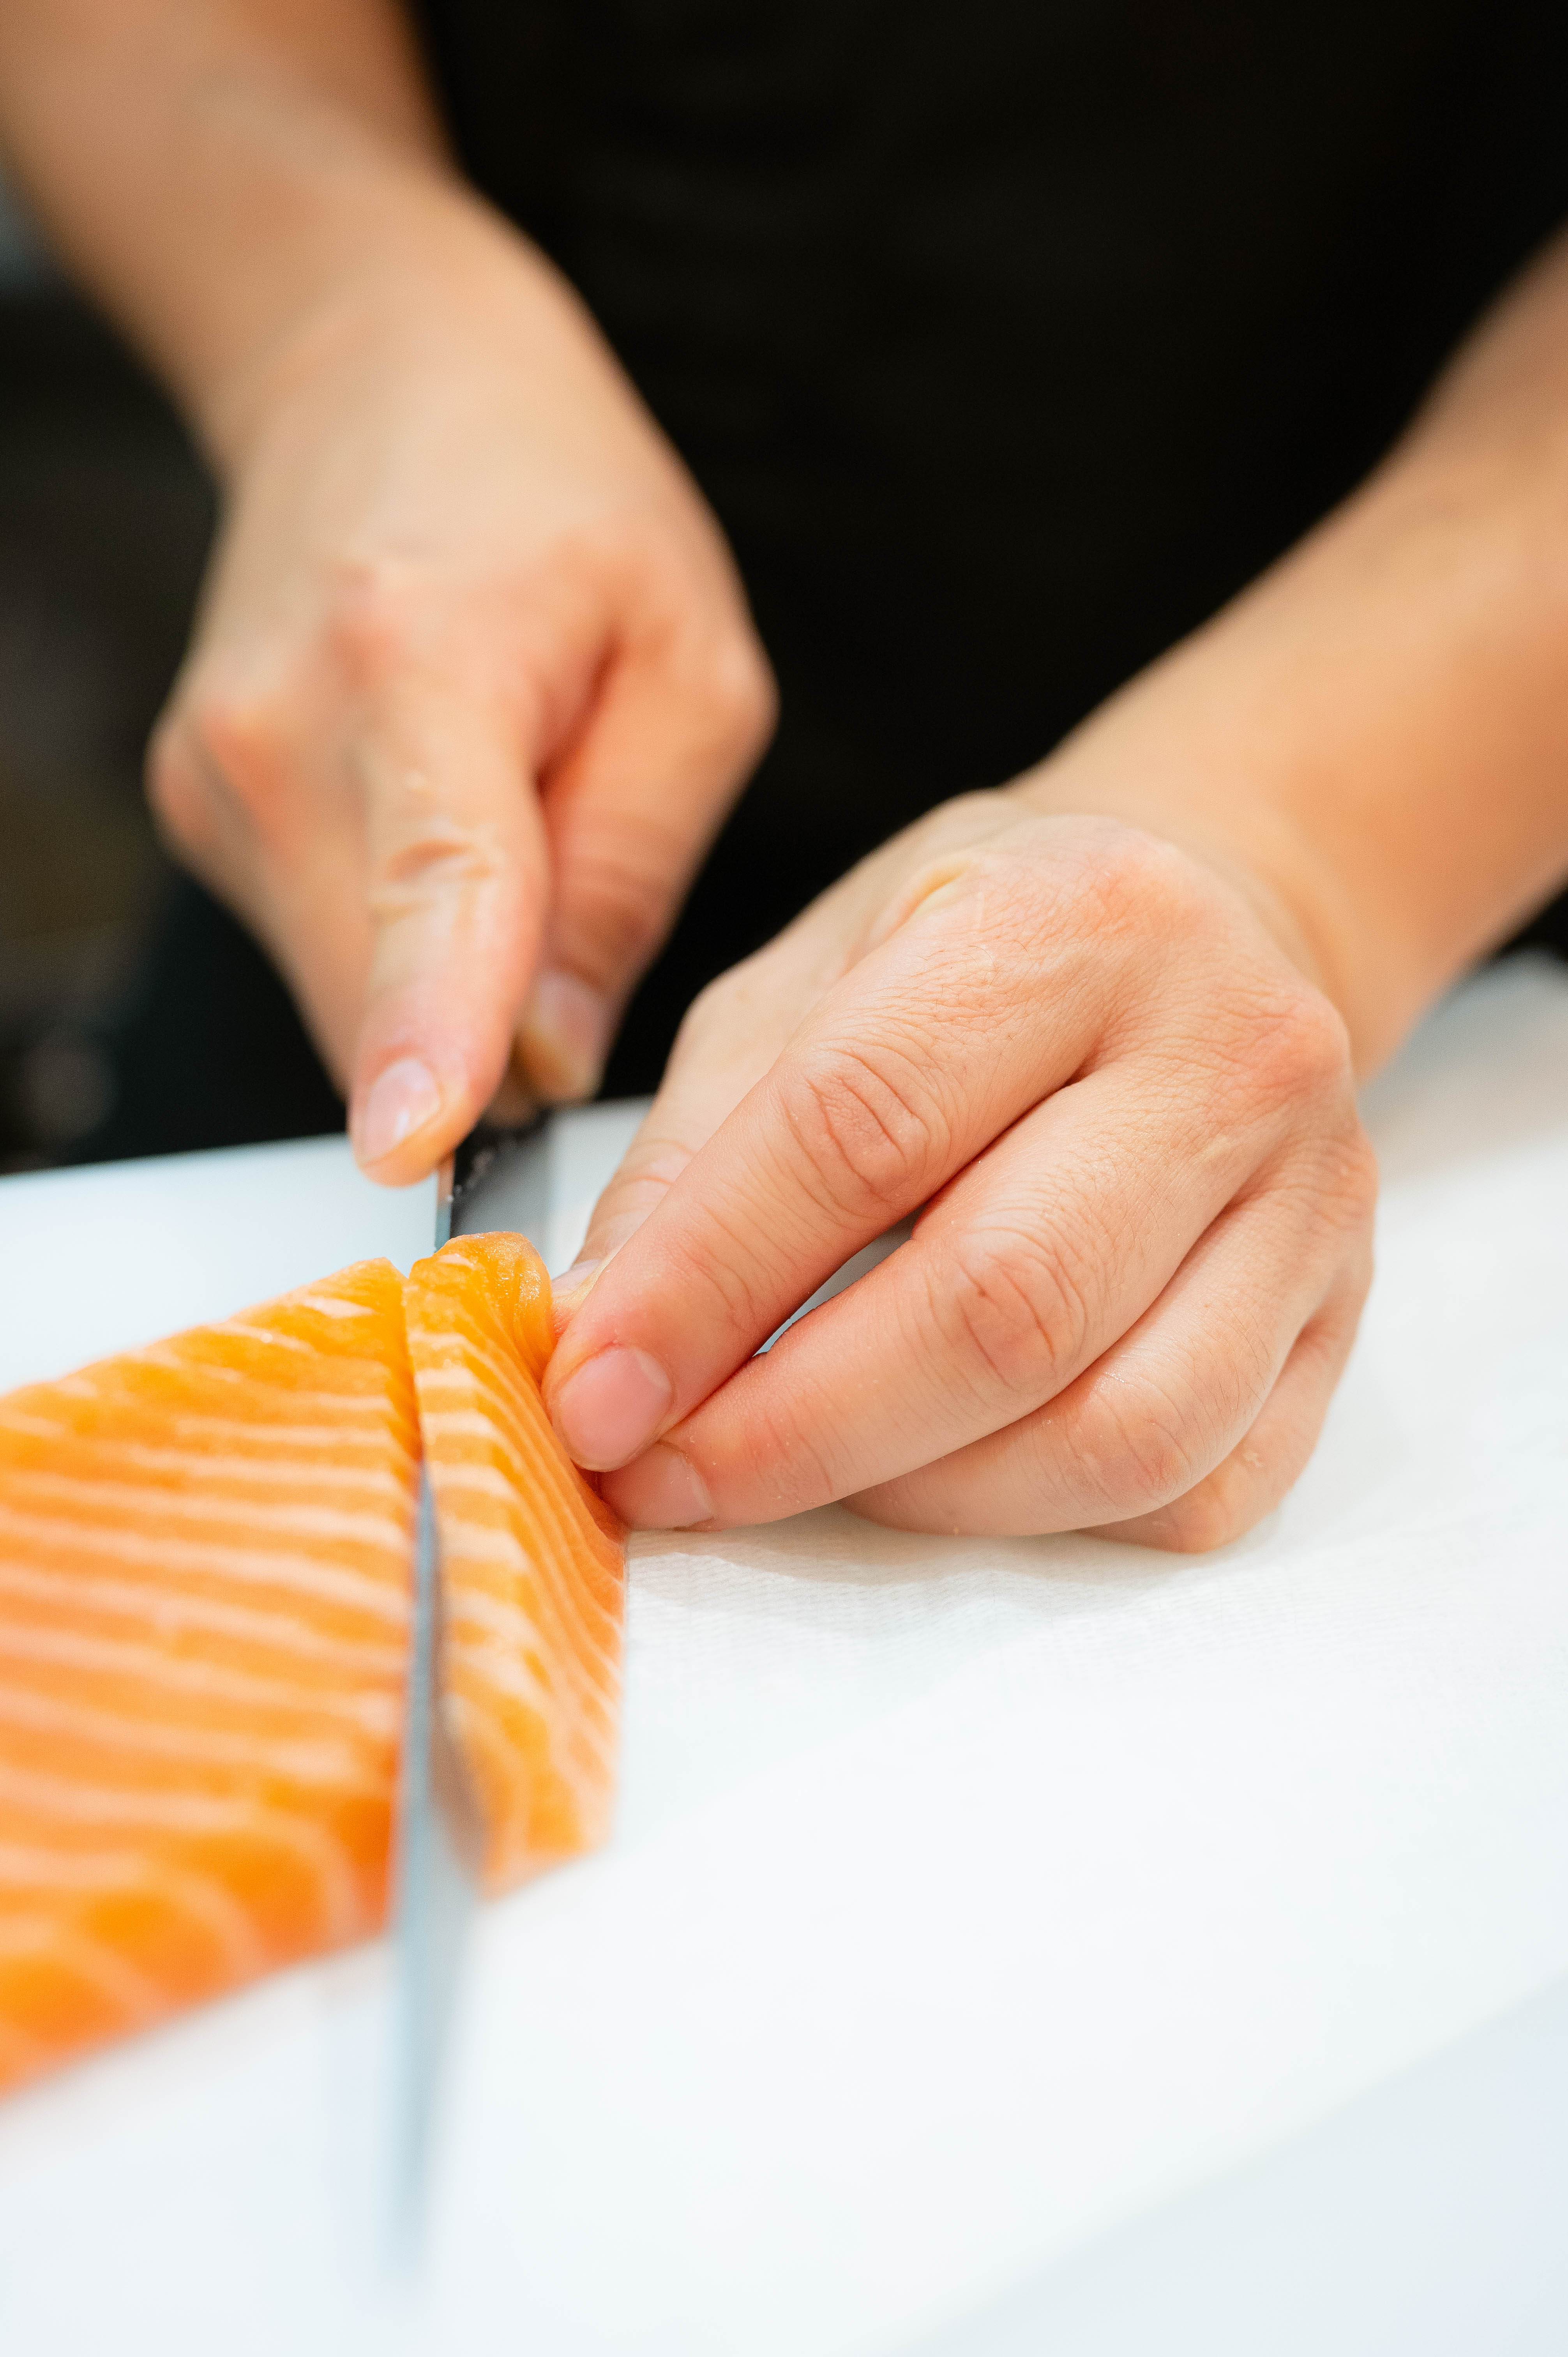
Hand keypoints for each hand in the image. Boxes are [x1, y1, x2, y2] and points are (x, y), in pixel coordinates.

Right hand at [149, 196, 773, 1179]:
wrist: (380, 379)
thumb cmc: (559, 508)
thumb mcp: (687, 670)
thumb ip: (630, 874)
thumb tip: (551, 1058)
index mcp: (423, 664)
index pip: (432, 885)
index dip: (430, 1032)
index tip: (417, 1147)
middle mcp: (281, 732)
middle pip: (382, 992)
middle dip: (489, 1039)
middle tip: (576, 920)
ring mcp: (217, 782)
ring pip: (346, 999)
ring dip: (448, 988)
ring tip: (510, 827)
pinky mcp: (202, 817)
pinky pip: (323, 957)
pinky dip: (400, 946)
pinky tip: (442, 829)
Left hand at [541, 793, 1376, 1548]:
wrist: (1204, 934)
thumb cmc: (981, 956)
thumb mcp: (807, 984)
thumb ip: (696, 1154)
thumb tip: (600, 1341)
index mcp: (1073, 917)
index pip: (862, 1131)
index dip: (704, 1285)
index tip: (590, 1393)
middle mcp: (1227, 1048)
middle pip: (1000, 1304)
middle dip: (797, 1428)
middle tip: (664, 1474)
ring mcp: (1311, 1194)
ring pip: (1110, 1428)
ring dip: (914, 1495)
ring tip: (795, 1469)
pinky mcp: (1339, 1316)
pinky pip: (1190, 1488)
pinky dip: (1038, 1520)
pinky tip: (941, 1471)